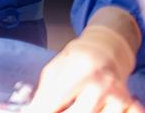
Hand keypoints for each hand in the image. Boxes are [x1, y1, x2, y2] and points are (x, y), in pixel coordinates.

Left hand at [26, 7, 142, 112]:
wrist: (107, 52)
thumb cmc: (77, 59)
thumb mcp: (55, 68)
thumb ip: (44, 90)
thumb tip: (33, 110)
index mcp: (80, 68)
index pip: (56, 99)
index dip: (42, 109)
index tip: (34, 112)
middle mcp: (101, 83)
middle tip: (52, 109)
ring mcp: (116, 95)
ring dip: (78, 112)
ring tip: (71, 104)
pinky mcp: (126, 104)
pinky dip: (96, 112)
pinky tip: (89, 107)